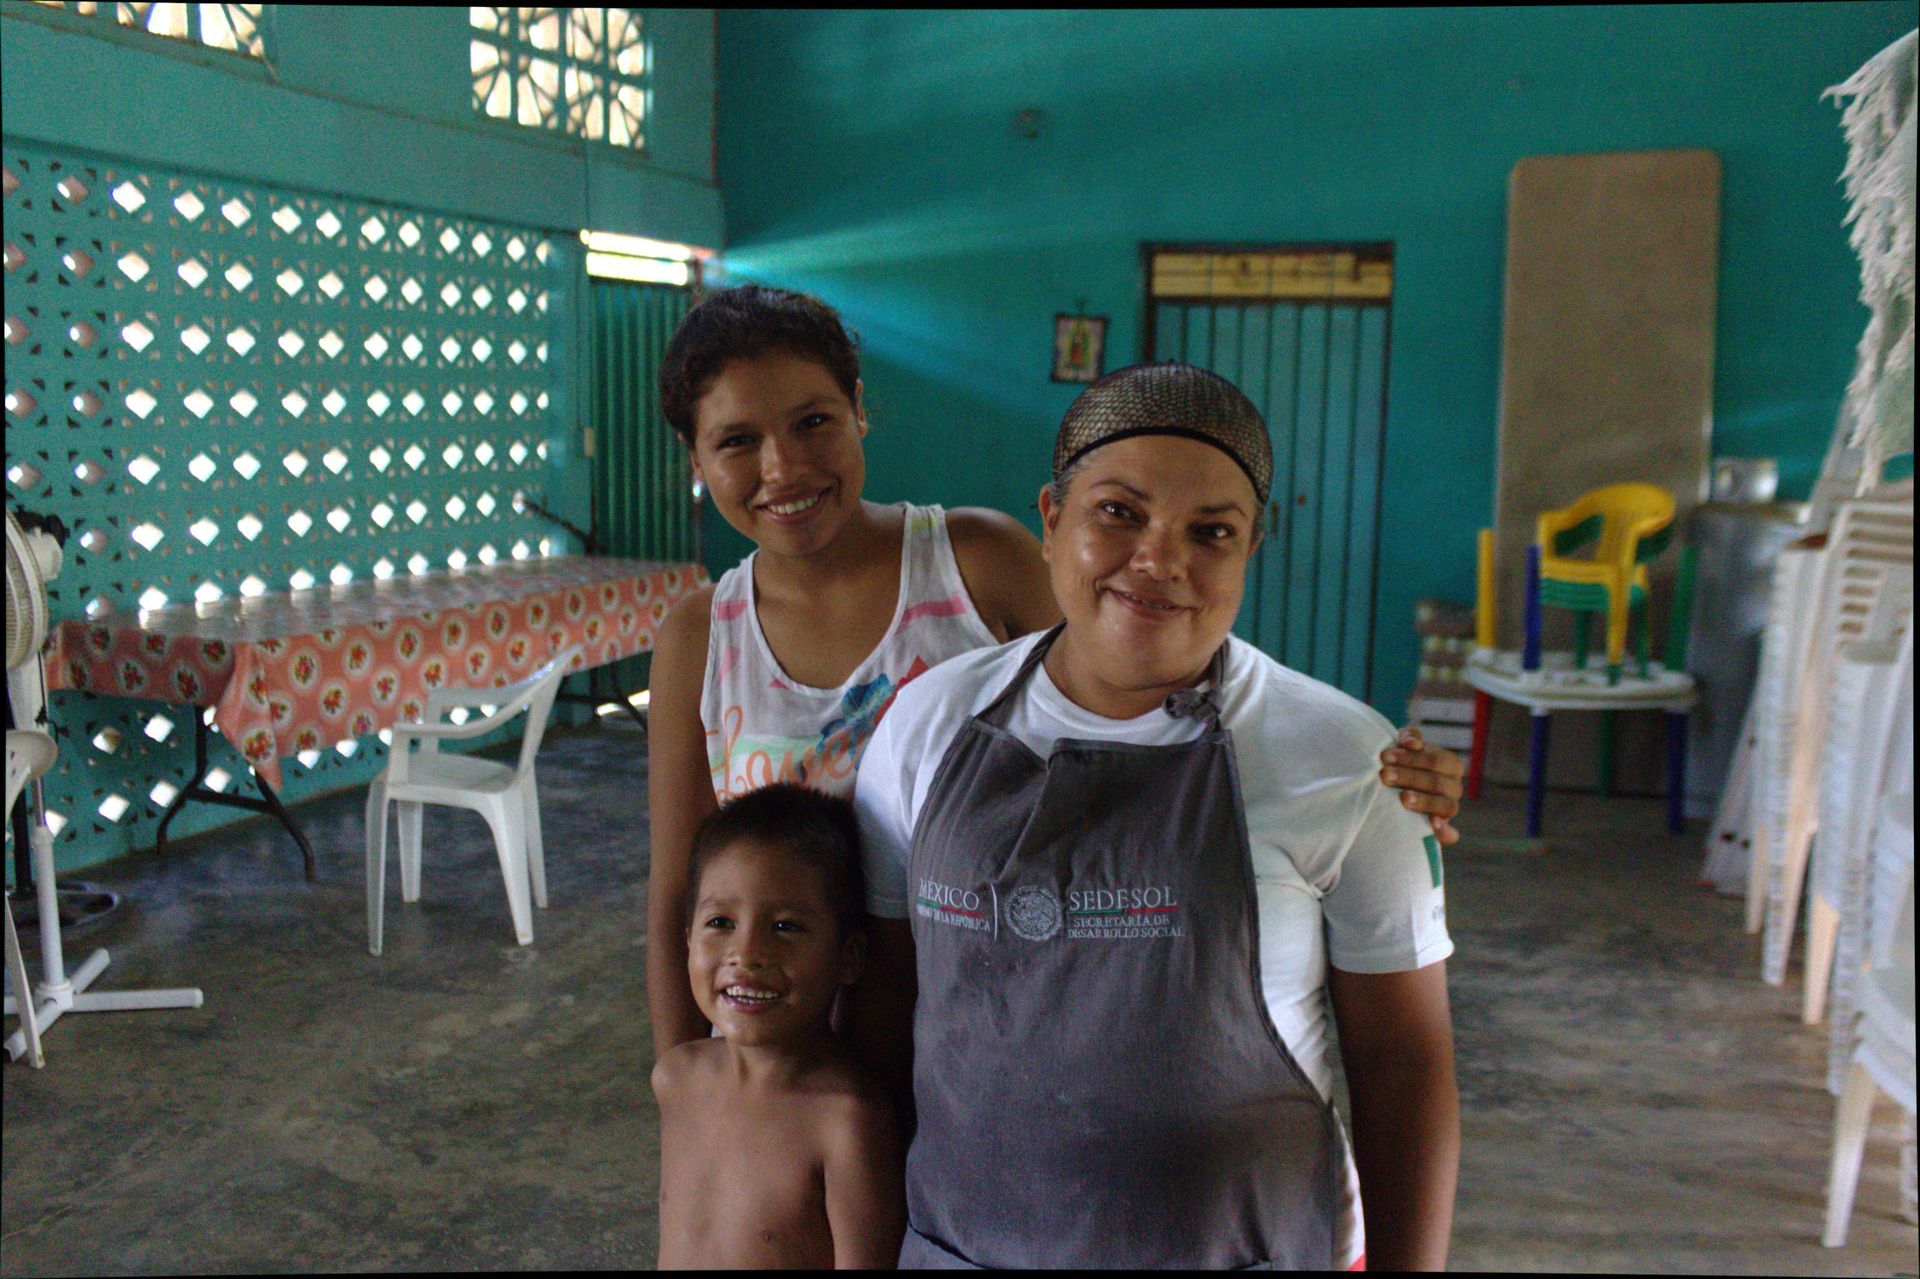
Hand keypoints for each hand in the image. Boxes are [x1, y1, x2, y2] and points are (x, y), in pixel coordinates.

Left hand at [1381, 727, 1464, 845]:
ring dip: (1424, 801)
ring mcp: (1449, 808)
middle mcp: (1454, 786)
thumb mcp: (1405, 747)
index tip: (1385, 757)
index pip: (1436, 760)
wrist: (1395, 789)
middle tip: (1384, 775)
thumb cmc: (1402, 763)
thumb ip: (1410, 738)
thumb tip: (1411, 742)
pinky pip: (1451, 834)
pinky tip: (1433, 826)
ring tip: (1402, 798)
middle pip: (1437, 782)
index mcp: (1449, 764)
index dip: (1412, 759)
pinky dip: (1445, 832)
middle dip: (1409, 777)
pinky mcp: (1443, 829)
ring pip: (1446, 805)